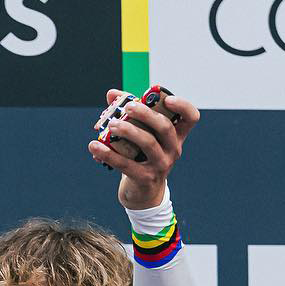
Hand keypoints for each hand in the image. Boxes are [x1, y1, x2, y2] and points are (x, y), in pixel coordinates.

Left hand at [88, 88, 200, 208]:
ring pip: (148, 144)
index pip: (191, 117)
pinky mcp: (145, 177)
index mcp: (176, 135)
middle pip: (165, 127)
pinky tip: (94, 146)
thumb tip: (112, 94)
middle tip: (127, 107)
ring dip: (128, 131)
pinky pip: (126, 164)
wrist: (142, 191)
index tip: (168, 99)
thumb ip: (128, 113)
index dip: (183, 106)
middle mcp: (173, 149)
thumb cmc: (141, 156)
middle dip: (146, 114)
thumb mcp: (140, 136)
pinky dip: (108, 154)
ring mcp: (161, 164)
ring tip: (111, 124)